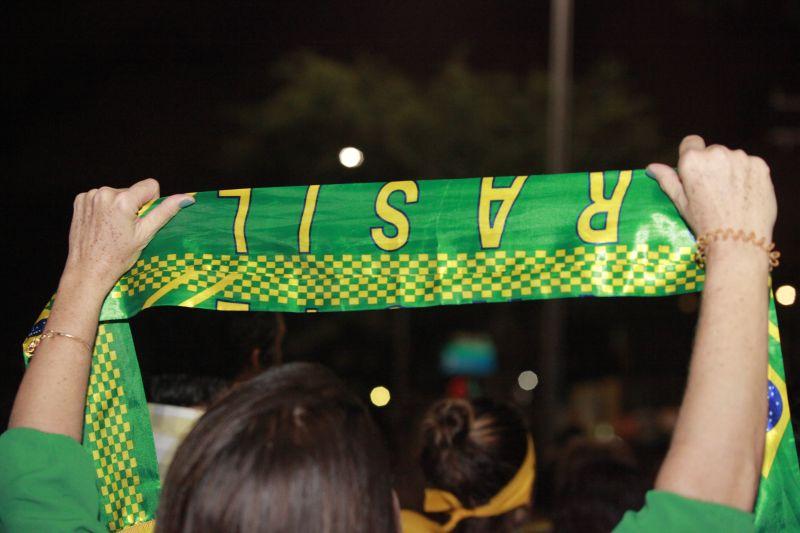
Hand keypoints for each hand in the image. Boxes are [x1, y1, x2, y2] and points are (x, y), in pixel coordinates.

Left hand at [63, 178, 193, 294]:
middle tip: (125, 228)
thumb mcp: (145, 234)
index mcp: (122, 200)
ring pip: (116, 194)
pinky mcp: (80, 200)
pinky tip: (101, 224)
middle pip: (131, 191)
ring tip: (112, 227)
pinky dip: (103, 208)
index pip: (150, 185)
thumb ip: (165, 211)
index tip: (141, 219)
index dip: (150, 202)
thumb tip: (186, 197)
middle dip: (132, 206)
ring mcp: (90, 196)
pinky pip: (100, 197)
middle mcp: (104, 193)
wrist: (88, 269)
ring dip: (117, 207)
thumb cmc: (118, 256)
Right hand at [646, 135, 776, 242]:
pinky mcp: (760, 166)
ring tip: (730, 195)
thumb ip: (667, 180)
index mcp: (693, 161)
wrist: (737, 240)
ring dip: (730, 169)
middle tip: (713, 191)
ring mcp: (740, 158)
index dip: (691, 156)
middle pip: (712, 151)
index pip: (691, 142)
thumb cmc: (704, 223)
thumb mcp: (681, 203)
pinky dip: (747, 175)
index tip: (695, 173)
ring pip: (732, 158)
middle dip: (712, 165)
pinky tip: (744, 194)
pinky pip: (750, 165)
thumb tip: (652, 167)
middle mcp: (716, 153)